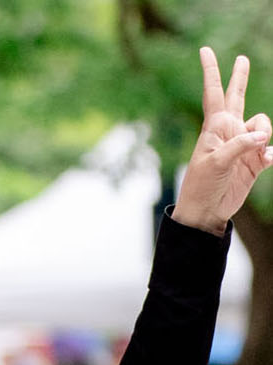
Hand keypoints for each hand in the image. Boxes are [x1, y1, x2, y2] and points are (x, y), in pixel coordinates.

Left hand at [173, 48, 272, 235]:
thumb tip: (264, 135)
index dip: (212, 71)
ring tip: (257, 152)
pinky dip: (272, 153)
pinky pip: (271, 148)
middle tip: (241, 59)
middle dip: (240, 78)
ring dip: (266, 134)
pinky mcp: (254, 160)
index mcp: (215, 127)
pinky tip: (266, 161)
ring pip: (265, 124)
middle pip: (238, 97)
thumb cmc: (202, 185)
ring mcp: (243, 144)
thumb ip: (240, 145)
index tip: (205, 50)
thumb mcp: (216, 163)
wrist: (206, 211)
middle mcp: (230, 131)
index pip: (214, 93)